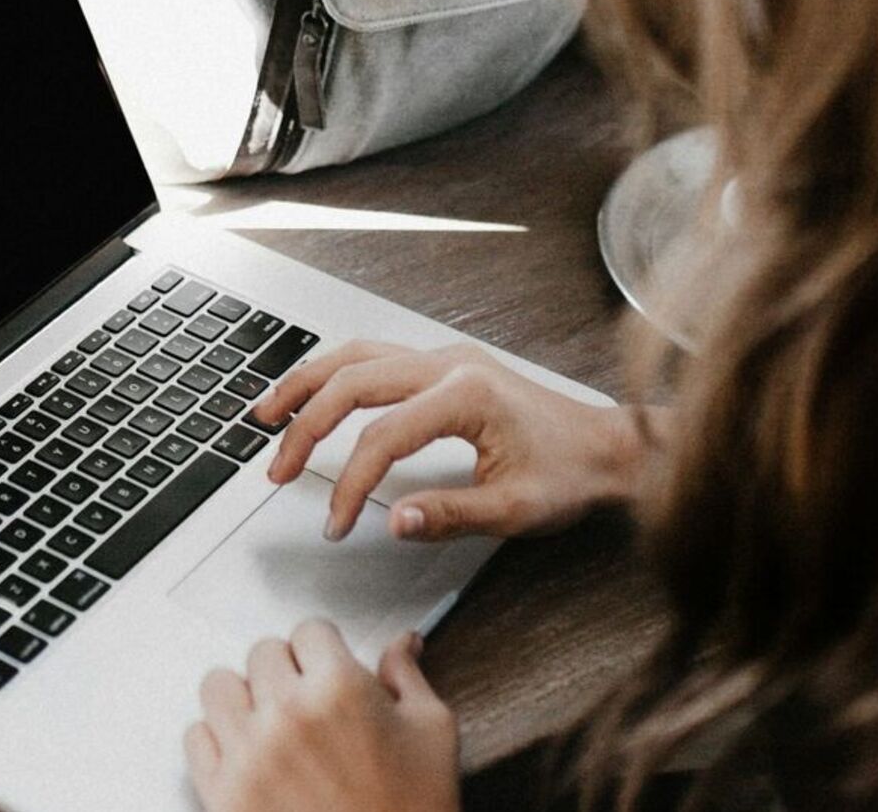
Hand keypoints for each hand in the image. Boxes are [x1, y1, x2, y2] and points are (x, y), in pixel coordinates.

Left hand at [186, 621, 459, 811]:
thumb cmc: (414, 809)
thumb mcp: (431, 733)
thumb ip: (407, 678)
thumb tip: (402, 642)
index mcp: (340, 689)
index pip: (309, 630)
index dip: (324, 649)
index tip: (328, 667)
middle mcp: (287, 713)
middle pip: (262, 652)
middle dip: (286, 670)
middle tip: (307, 701)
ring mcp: (249, 753)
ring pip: (218, 686)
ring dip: (244, 698)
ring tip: (270, 721)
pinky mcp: (223, 792)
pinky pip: (195, 737)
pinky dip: (217, 741)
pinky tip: (248, 754)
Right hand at [253, 340, 643, 541]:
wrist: (610, 447)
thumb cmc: (572, 474)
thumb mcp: (516, 509)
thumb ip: (451, 515)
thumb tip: (394, 520)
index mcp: (467, 395)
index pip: (382, 437)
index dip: (350, 484)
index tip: (336, 523)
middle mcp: (450, 364)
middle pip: (352, 382)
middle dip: (305, 427)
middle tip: (277, 470)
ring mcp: (445, 358)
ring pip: (355, 355)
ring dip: (307, 384)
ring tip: (267, 415)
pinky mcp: (444, 365)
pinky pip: (373, 356)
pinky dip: (334, 375)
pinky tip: (313, 394)